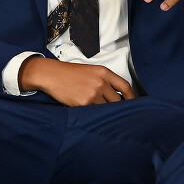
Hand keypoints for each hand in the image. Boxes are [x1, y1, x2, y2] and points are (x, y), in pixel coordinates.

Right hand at [19, 57, 134, 105]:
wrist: (52, 75)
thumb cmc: (69, 73)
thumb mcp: (91, 71)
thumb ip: (105, 80)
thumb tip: (116, 96)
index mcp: (104, 72)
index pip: (125, 86)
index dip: (131, 97)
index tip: (132, 103)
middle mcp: (100, 82)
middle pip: (117, 100)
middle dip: (115, 106)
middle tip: (109, 108)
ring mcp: (92, 93)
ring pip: (106, 108)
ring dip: (102, 110)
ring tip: (94, 107)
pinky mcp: (84, 103)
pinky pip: (93, 112)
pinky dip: (91, 112)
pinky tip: (84, 108)